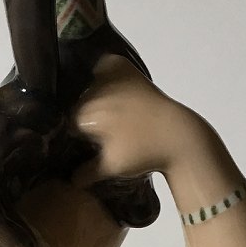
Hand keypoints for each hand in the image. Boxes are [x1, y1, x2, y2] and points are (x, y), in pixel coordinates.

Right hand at [73, 56, 206, 181]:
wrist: (177, 135)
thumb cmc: (143, 153)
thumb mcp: (112, 167)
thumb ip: (86, 173)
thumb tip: (70, 181)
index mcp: (87, 115)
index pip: (68, 123)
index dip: (74, 134)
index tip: (82, 142)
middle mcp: (95, 92)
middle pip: (78, 103)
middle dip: (83, 115)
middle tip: (96, 130)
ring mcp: (111, 77)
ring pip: (88, 86)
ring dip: (92, 96)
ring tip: (106, 113)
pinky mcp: (126, 69)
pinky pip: (104, 66)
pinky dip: (103, 72)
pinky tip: (108, 85)